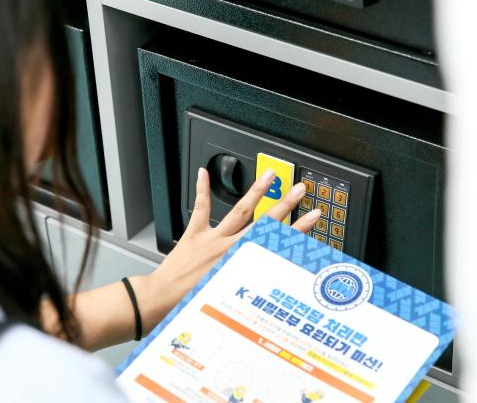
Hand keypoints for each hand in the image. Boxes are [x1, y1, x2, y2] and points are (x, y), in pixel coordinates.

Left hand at [133, 167, 321, 334]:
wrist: (163, 299)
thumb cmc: (193, 302)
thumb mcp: (230, 296)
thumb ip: (248, 281)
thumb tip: (265, 276)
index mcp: (241, 263)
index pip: (275, 243)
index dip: (298, 229)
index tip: (313, 216)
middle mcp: (230, 248)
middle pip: (263, 222)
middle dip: (284, 205)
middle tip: (300, 190)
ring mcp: (213, 238)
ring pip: (239, 211)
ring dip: (255, 191)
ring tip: (268, 175)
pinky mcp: (194, 234)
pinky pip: (200, 209)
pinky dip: (202, 189)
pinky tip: (204, 173)